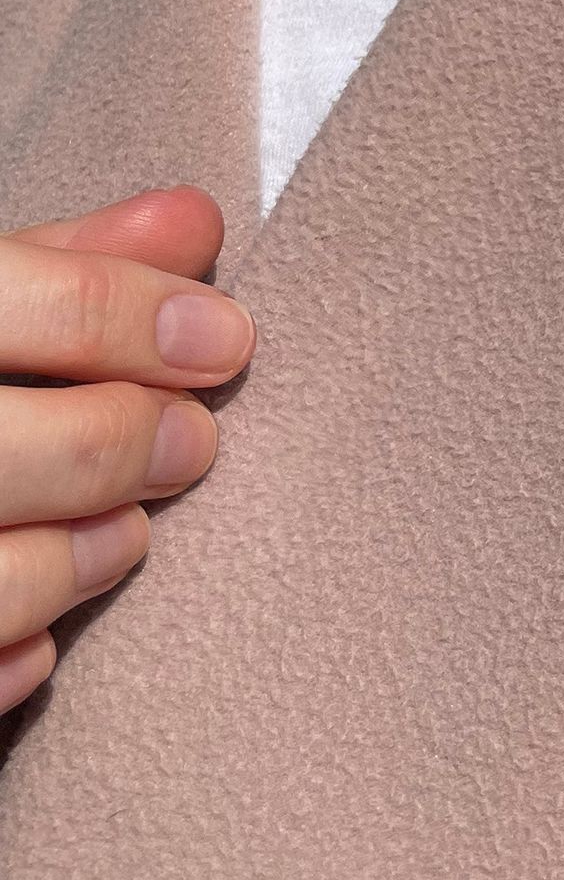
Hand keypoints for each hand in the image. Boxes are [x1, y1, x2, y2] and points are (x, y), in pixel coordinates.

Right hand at [0, 189, 255, 714]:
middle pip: (31, 449)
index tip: (226, 339)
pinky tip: (44, 632)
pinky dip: (14, 657)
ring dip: (87, 556)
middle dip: (129, 444)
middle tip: (191, 441)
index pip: (51, 305)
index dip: (148, 319)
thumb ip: (68, 265)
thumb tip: (196, 222)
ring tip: (127, 532)